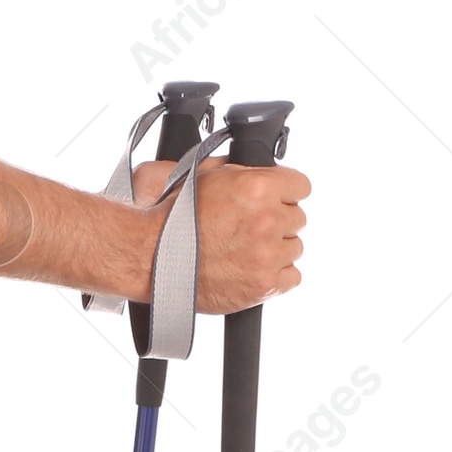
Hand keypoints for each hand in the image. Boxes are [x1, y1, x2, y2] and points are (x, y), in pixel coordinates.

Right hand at [133, 154, 309, 312]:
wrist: (151, 256)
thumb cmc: (172, 218)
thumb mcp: (203, 175)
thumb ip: (240, 170)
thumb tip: (260, 168)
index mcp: (258, 187)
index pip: (301, 186)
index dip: (284, 193)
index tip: (272, 201)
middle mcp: (268, 219)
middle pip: (297, 218)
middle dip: (276, 221)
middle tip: (247, 228)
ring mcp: (268, 254)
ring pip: (294, 248)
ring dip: (275, 249)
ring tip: (244, 250)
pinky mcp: (264, 284)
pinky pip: (291, 276)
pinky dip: (275, 275)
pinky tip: (250, 269)